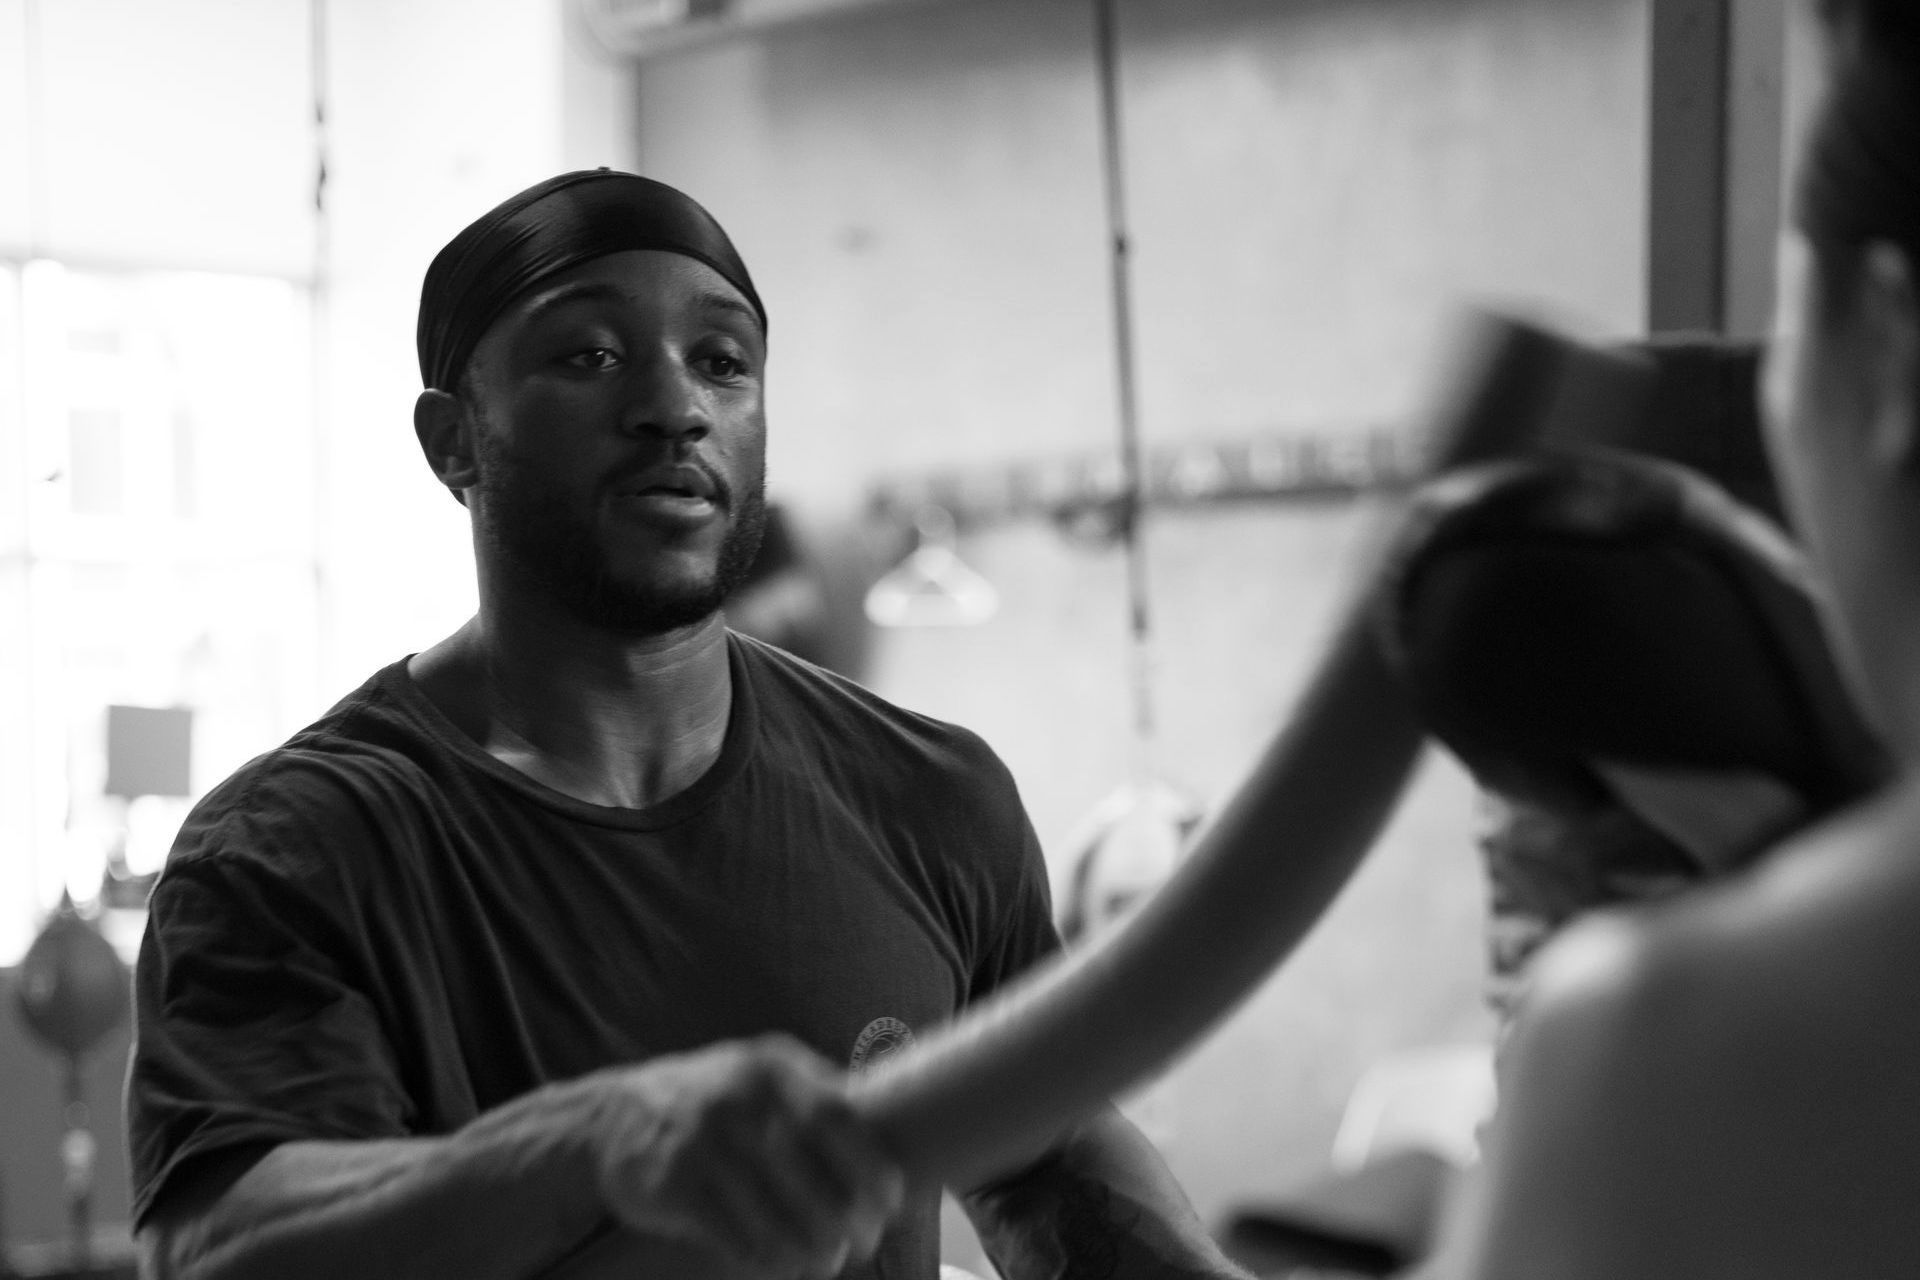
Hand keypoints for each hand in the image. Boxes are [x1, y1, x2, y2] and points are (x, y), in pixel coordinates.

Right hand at [588, 1034, 905, 1277]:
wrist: (612, 1115)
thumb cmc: (712, 1100)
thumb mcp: (760, 1075)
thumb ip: (816, 1097)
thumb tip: (894, 1128)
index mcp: (773, 1069)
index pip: (839, 1120)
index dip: (871, 1167)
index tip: (891, 1200)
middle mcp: (740, 1101)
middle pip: (815, 1181)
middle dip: (849, 1222)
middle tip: (862, 1241)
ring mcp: (704, 1144)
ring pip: (779, 1221)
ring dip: (812, 1251)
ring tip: (825, 1259)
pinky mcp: (675, 1186)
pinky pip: (738, 1239)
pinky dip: (767, 1259)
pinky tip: (779, 1262)